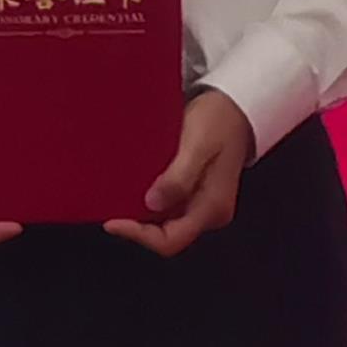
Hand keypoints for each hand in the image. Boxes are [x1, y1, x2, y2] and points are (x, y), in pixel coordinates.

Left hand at [109, 87, 254, 255]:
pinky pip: (169, 209)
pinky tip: (135, 189)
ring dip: (141, 215)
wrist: (236, 106)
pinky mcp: (197, 196)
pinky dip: (149, 203)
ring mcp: (204, 206)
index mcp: (212, 207)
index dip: (138, 236)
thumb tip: (152, 203)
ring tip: (118, 198)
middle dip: (137, 226)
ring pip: (165, 224)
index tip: (112, 221)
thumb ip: (178, 177)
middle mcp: (210, 213)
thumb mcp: (198, 144)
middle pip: (167, 236)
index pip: (171, 240)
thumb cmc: (219, 120)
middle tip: (111, 208)